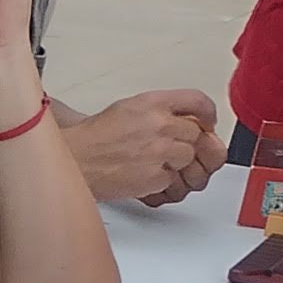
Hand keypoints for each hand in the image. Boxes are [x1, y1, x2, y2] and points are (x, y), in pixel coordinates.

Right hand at [63, 89, 223, 206]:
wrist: (74, 161)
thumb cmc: (94, 138)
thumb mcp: (129, 108)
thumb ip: (160, 110)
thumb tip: (183, 119)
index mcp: (153, 102)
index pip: (198, 101)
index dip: (207, 114)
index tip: (207, 123)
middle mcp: (159, 124)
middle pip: (195, 133)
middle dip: (185, 143)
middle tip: (169, 149)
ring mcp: (159, 151)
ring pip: (188, 158)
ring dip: (175, 163)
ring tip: (153, 163)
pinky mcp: (154, 176)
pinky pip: (172, 180)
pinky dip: (160, 181)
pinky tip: (143, 175)